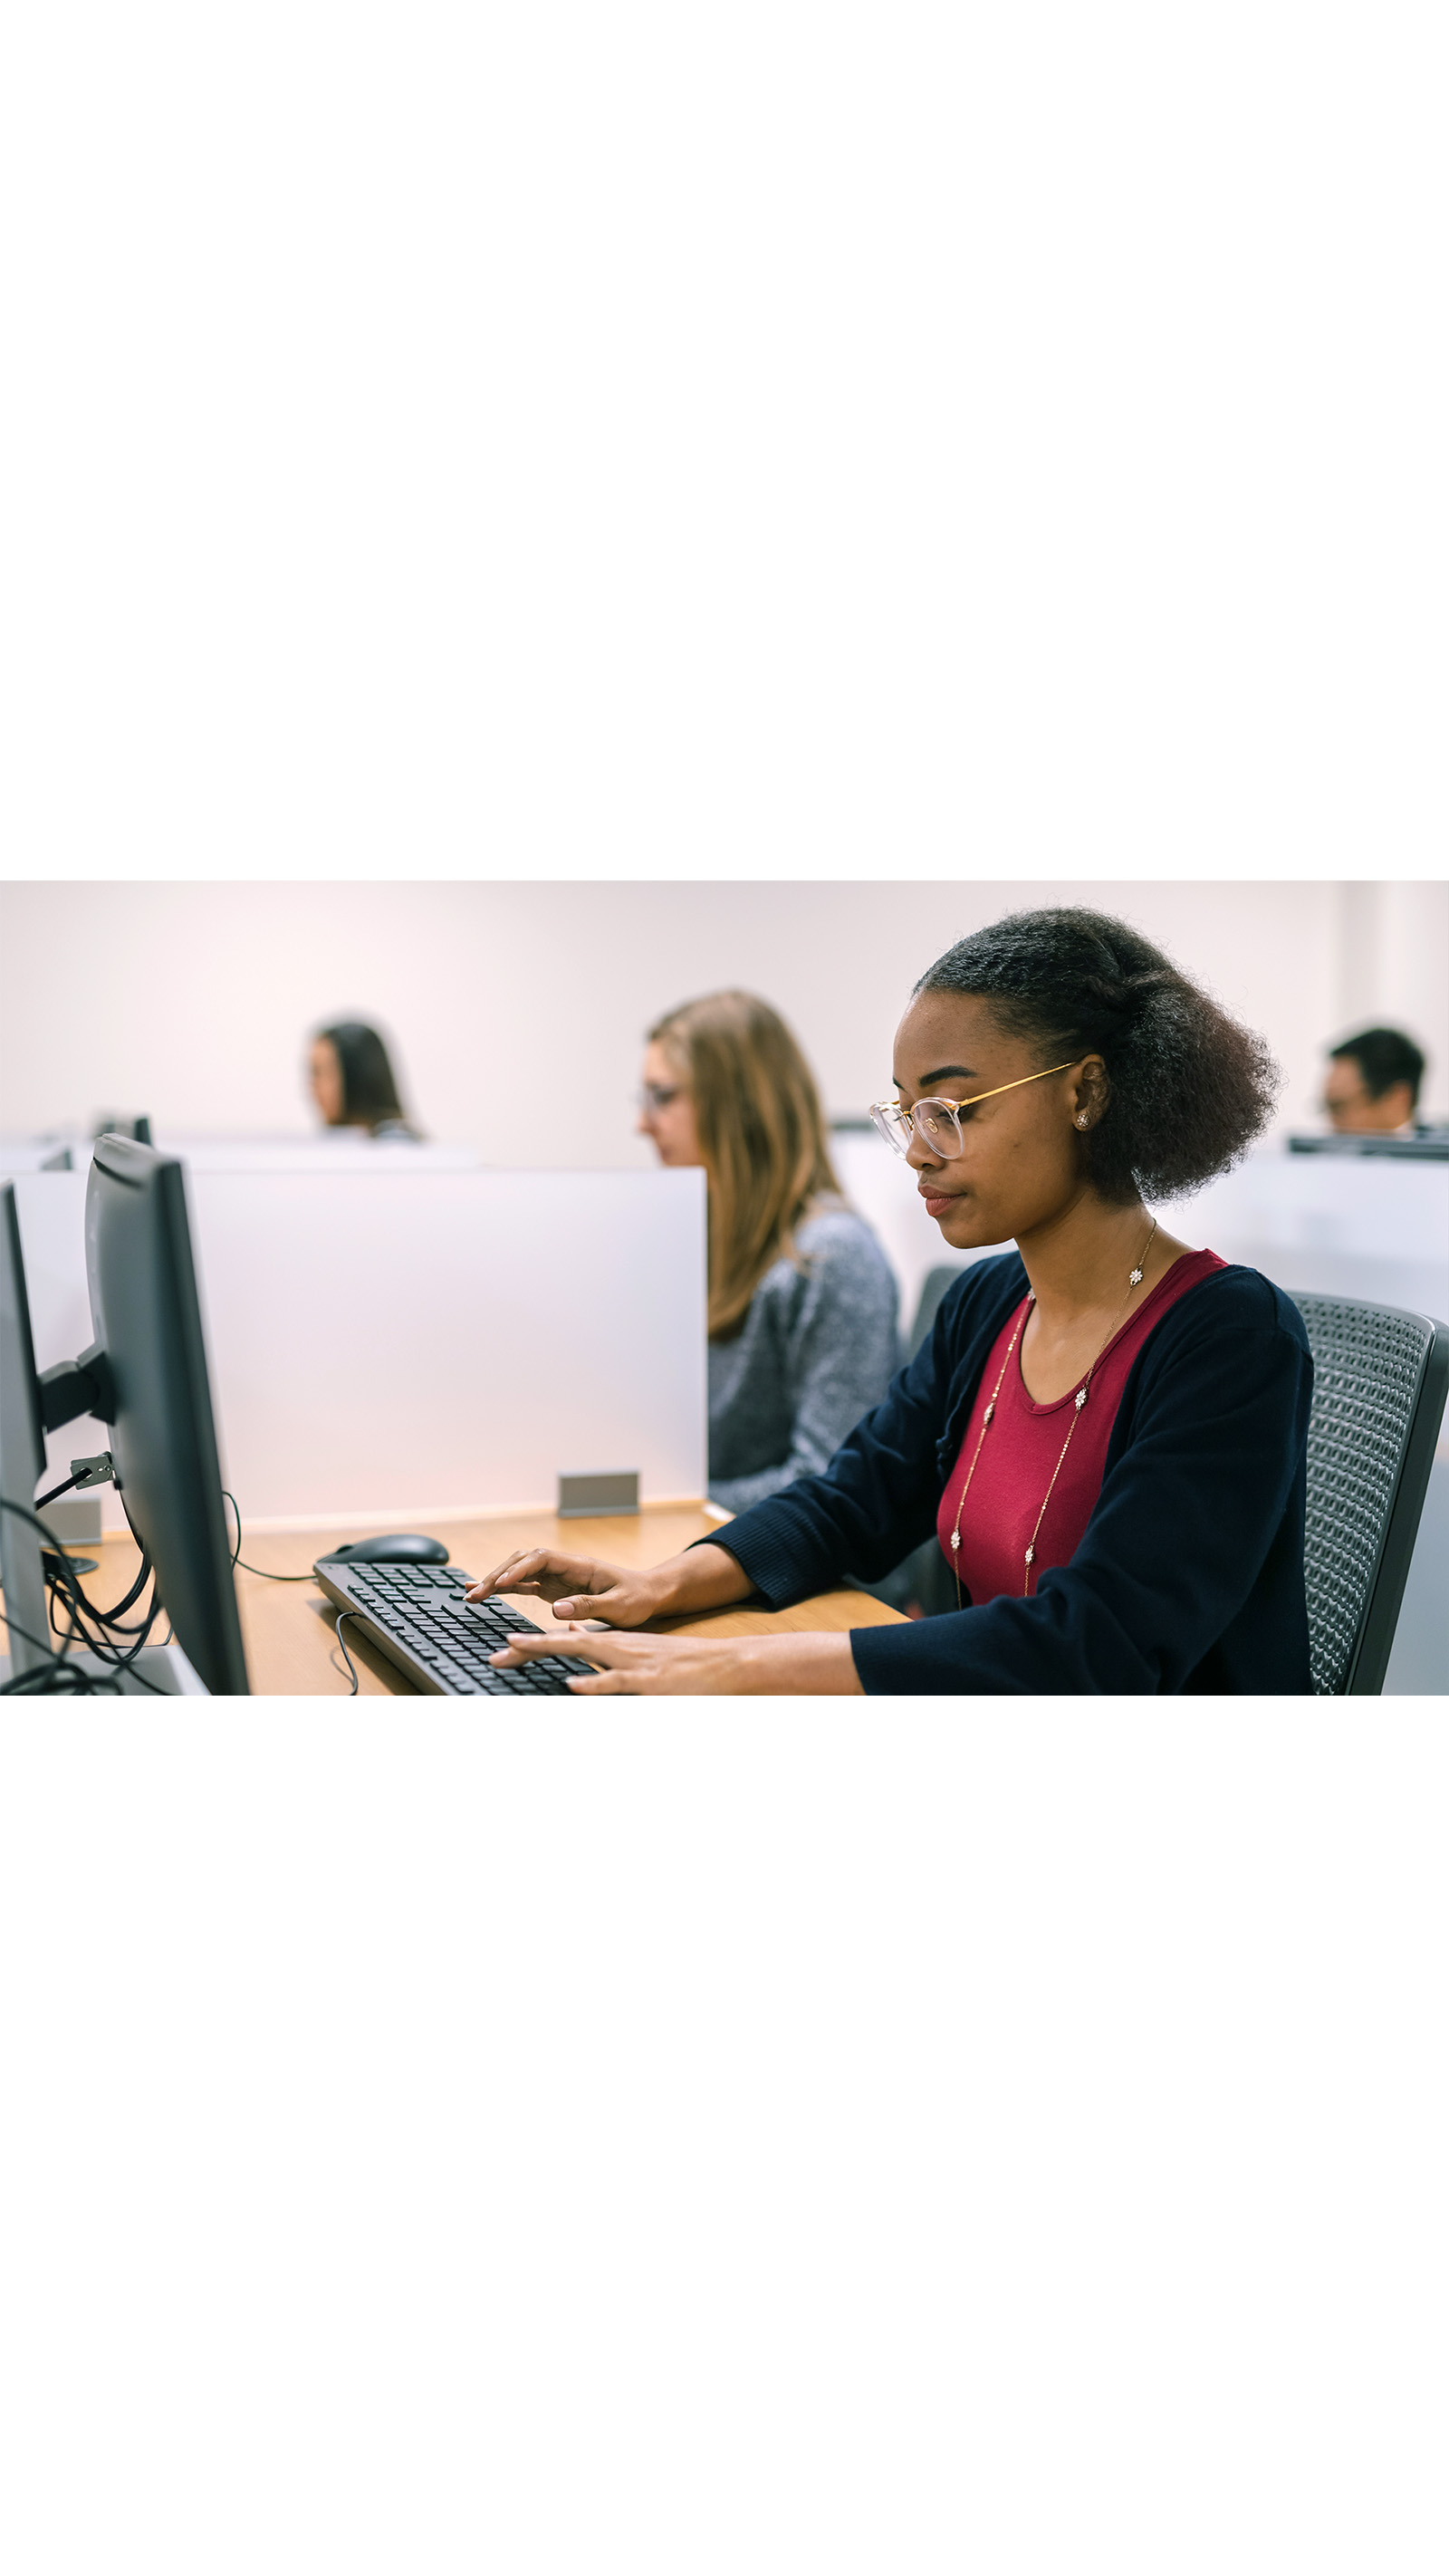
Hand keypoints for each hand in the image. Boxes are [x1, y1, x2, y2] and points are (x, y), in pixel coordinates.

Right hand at [466, 1548, 670, 1628]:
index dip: (518, 1569)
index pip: (541, 1558)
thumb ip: (589, 1607)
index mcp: (579, 1565)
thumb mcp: (619, 1606)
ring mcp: (557, 1577)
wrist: (648, 1595)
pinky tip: (484, 1595)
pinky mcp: (554, 1588)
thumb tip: (555, 1608)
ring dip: (495, 1581)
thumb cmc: (637, 1598)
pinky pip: (523, 1586)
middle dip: (497, 1574)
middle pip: (523, 1561)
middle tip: (475, 1594)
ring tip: (470, 1595)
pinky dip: (503, 1589)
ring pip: (519, 1572)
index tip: (500, 1583)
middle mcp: (564, 1566)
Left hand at [490, 1623, 761, 1694]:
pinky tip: (572, 1683)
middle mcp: (616, 1649)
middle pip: (563, 1644)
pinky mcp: (646, 1682)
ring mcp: (630, 1664)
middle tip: (495, 1655)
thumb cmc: (677, 1663)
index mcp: (612, 1644)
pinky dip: (593, 1681)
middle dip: (528, 1649)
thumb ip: (602, 1642)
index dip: (532, 1647)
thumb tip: (571, 1632)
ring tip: (519, 1651)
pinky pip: (614, 1681)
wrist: (719, 1664)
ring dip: (549, 1650)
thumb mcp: (636, 1650)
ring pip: (584, 1654)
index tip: (503, 1650)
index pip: (563, 1642)